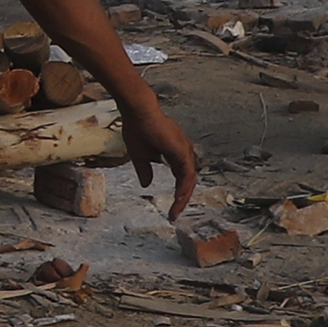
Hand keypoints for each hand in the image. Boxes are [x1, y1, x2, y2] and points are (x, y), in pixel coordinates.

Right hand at [127, 98, 207, 218]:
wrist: (138, 112)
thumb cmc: (137, 128)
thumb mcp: (139, 155)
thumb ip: (145, 170)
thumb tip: (146, 184)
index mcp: (175, 152)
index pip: (181, 177)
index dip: (177, 193)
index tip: (171, 208)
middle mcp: (183, 151)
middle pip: (188, 180)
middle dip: (182, 198)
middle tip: (175, 214)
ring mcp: (184, 151)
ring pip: (189, 179)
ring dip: (184, 196)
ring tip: (176, 211)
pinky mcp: (181, 151)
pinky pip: (187, 174)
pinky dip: (184, 188)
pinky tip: (178, 199)